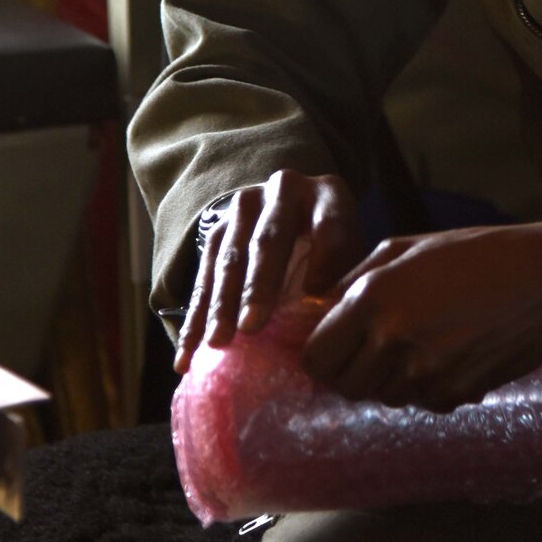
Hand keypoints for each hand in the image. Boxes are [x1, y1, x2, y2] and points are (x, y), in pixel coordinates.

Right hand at [174, 169, 361, 373]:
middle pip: (270, 239)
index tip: (316, 295)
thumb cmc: (335, 252)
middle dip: (258, 286)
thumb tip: (329, 328)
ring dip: (221, 304)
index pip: (330, 223)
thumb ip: (345, 282)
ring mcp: (244, 206)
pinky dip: (195, 316)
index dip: (325, 258)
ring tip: (216, 343)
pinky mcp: (216, 229)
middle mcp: (284, 190)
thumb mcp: (352, 256)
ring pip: (229, 257)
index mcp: (328, 194)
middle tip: (252, 326)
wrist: (297, 219)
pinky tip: (188, 350)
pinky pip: (202, 275)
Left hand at [303, 212, 541, 413]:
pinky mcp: (455, 394)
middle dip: (352, 370)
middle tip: (372, 348)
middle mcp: (393, 341)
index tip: (335, 346)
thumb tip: (323, 310)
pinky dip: (428, 385)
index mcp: (374, 299)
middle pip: (345, 386)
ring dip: (391, 378)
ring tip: (420, 342)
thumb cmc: (477, 253)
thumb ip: (356, 279)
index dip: (321, 354)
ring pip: (383, 396)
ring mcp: (425, 374)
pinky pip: (423, 401)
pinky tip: (451, 351)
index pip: (316, 357)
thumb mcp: (406, 247)